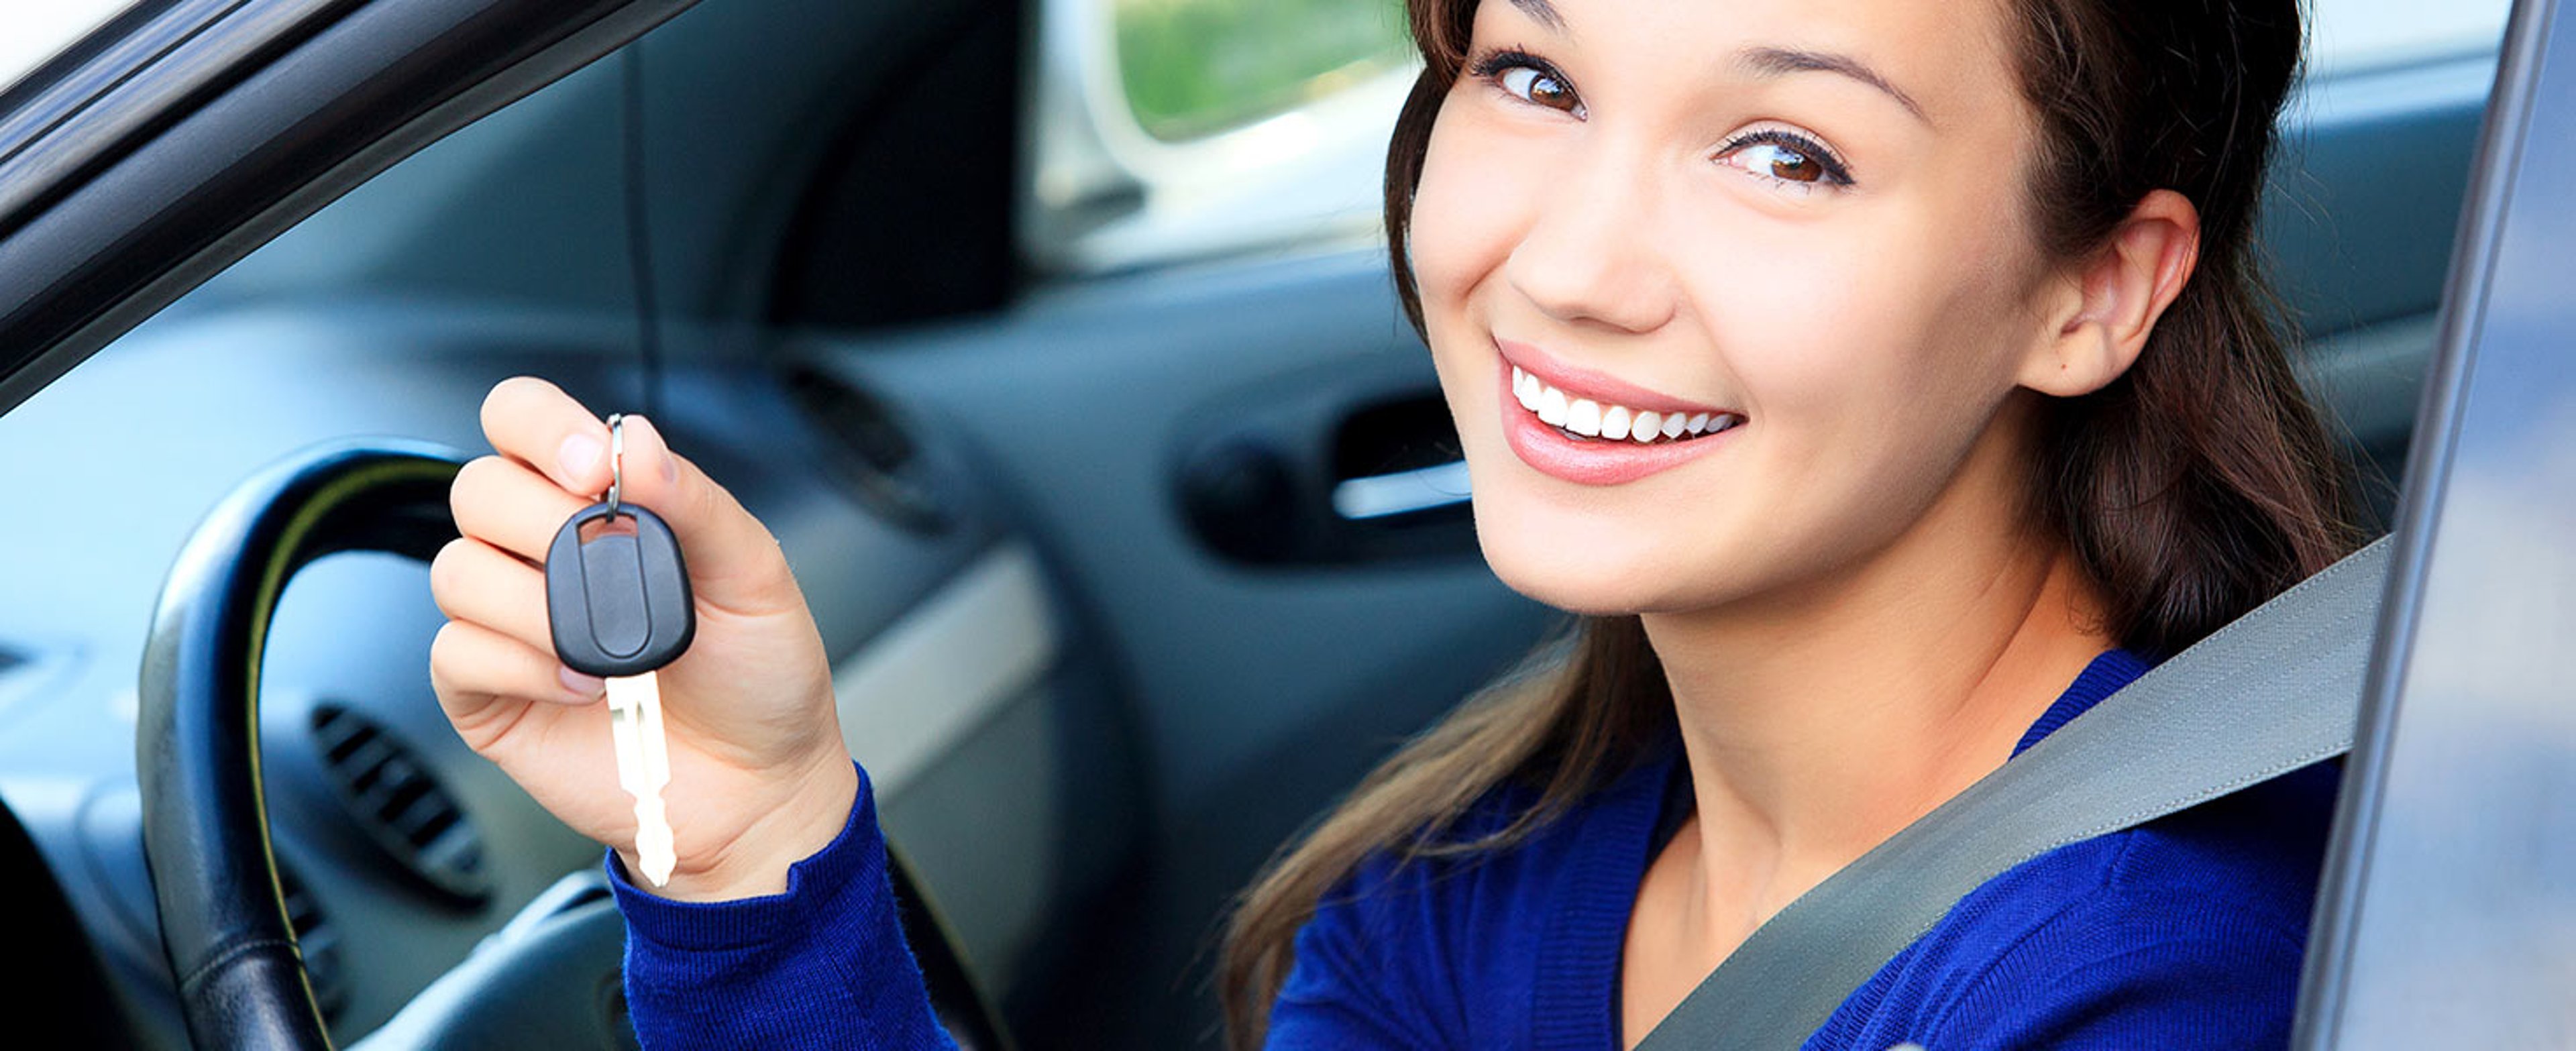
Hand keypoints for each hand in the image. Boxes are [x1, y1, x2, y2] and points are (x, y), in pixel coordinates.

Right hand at [428, 377, 856, 900]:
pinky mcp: (485, 691)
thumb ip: (696, 503)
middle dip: (545, 521)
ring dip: (537, 606)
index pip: (524, 420)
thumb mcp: (755, 576)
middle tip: (613, 566)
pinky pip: (456, 651)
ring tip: (611, 650)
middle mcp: (541, 551)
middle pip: (479, 488)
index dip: (540, 425)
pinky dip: (522, 664)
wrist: (759, 785)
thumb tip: (637, 441)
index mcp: (602, 503)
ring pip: (458, 570)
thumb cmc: (758, 676)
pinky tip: (582, 687)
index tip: (591, 465)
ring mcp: (507, 620)